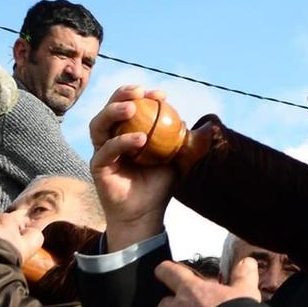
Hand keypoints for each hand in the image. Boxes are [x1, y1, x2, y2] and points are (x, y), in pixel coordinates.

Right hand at [89, 85, 177, 248]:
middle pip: (108, 110)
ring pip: (99, 125)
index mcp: (127, 133)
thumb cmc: (159, 186)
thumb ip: (189, 143)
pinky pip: (107, 150)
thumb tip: (209, 125)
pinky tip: (140, 139)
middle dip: (121, 95)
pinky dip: (122, 141)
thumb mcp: (179, 161)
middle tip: (138, 91)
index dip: (141, 96)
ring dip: (113, 112)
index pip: (129, 107)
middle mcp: (111, 139)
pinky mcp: (97, 166)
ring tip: (132, 108)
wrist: (146, 215)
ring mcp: (102, 152)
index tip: (161, 94)